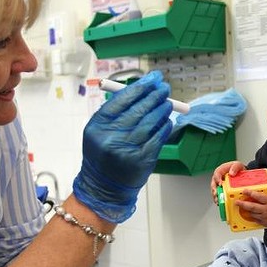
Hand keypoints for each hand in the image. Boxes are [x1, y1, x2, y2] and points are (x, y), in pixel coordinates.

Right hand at [74, 71, 172, 222]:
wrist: (103, 187)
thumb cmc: (103, 155)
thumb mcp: (99, 131)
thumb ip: (116, 111)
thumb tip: (142, 89)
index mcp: (98, 126)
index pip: (122, 99)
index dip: (140, 87)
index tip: (153, 79)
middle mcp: (111, 137)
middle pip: (138, 109)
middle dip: (154, 95)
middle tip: (164, 88)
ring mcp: (127, 149)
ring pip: (150, 122)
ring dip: (162, 109)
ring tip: (167, 103)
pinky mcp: (141, 160)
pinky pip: (157, 138)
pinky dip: (164, 127)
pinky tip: (167, 121)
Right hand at [210, 161, 245, 204]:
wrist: (240, 173)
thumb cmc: (237, 168)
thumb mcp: (237, 165)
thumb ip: (235, 168)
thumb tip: (231, 174)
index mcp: (220, 171)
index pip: (217, 174)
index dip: (217, 179)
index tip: (220, 184)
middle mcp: (218, 178)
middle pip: (213, 184)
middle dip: (214, 190)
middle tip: (216, 194)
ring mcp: (219, 184)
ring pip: (214, 190)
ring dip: (215, 196)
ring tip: (218, 201)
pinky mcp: (221, 190)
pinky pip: (219, 194)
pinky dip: (219, 199)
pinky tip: (220, 203)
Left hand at [236, 183, 266, 229]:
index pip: (258, 196)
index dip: (250, 193)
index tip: (244, 191)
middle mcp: (266, 209)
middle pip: (252, 206)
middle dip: (243, 204)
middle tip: (237, 202)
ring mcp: (265, 217)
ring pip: (252, 214)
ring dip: (246, 211)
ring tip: (241, 208)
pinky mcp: (265, 223)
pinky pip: (256, 220)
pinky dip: (252, 218)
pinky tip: (249, 215)